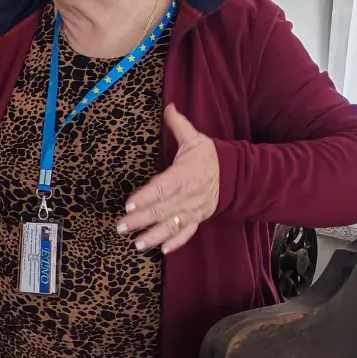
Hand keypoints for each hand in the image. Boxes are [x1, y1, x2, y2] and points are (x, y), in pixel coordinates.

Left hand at [118, 105, 219, 253]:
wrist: (236, 175)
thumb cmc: (209, 157)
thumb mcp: (195, 139)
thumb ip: (179, 125)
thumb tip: (168, 106)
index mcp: (184, 175)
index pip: (162, 187)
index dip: (146, 196)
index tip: (129, 204)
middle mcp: (187, 196)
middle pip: (161, 210)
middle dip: (140, 219)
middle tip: (121, 226)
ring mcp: (192, 210)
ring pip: (171, 225)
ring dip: (153, 236)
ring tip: (136, 244)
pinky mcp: (197, 219)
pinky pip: (187, 234)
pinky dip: (175, 243)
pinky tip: (162, 251)